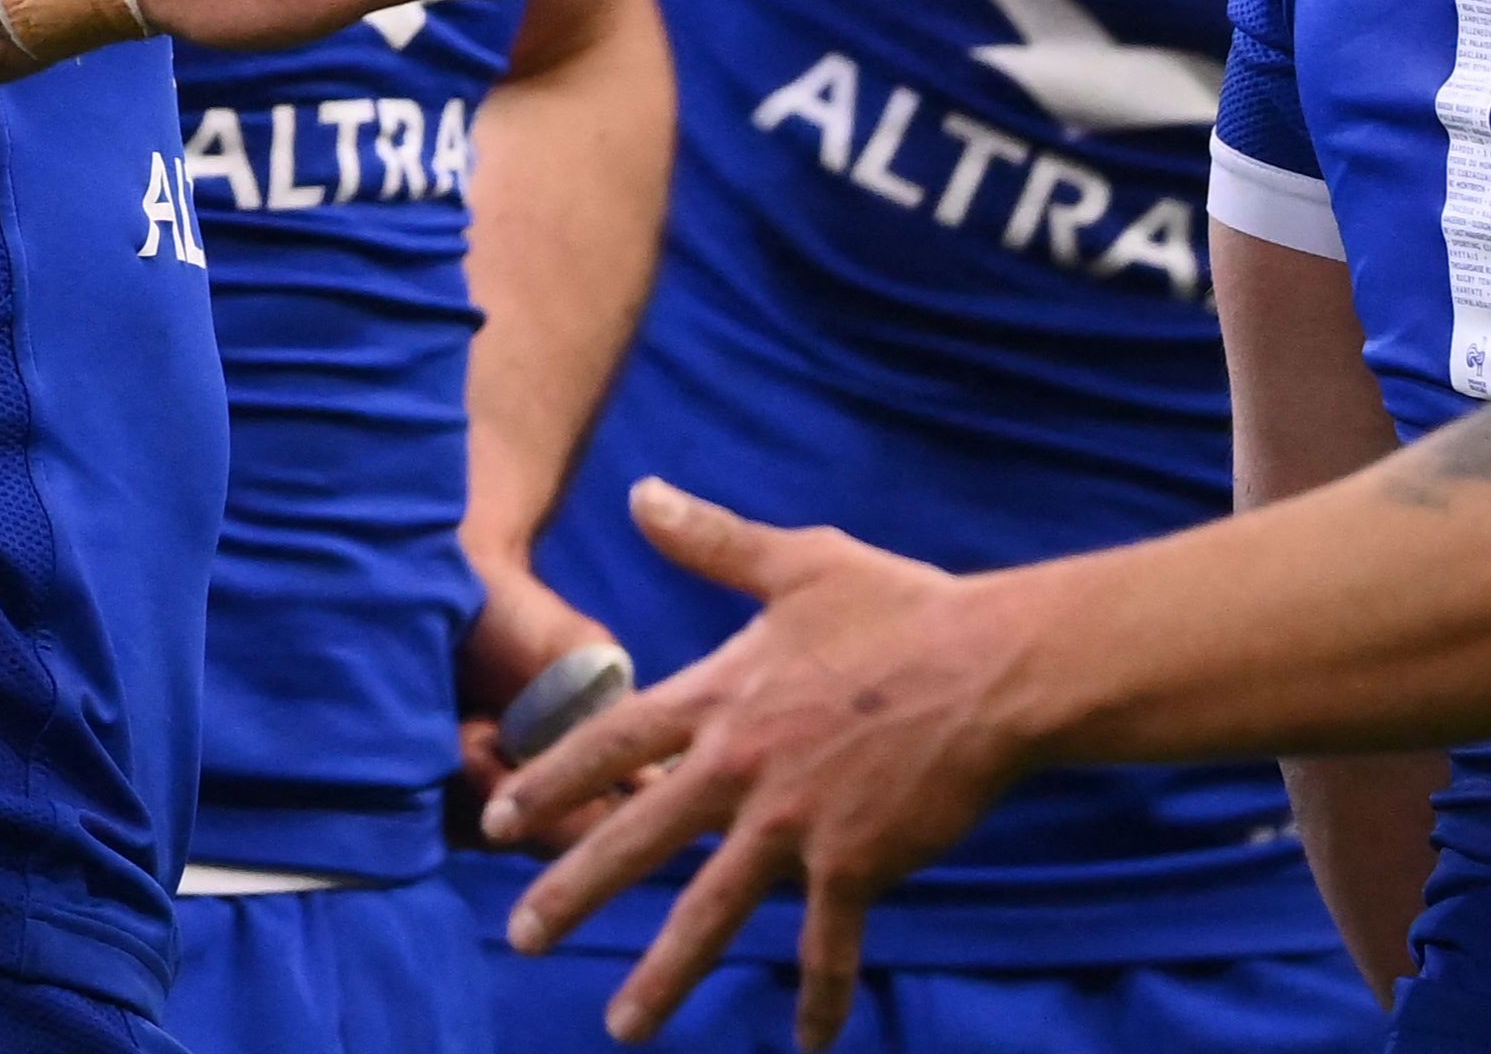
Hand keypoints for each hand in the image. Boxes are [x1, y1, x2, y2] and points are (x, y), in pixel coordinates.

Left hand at [488, 480, 1030, 1048]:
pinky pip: (830, 948)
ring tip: (623, 1023)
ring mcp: (797, 822)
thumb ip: (712, 540)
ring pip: (713, 910)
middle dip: (575, 890)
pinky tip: (808, 1047)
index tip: (500, 822)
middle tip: (521, 937)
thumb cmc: (900, 608)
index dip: (551, 780)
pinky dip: (819, 999)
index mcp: (724, 697)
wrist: (991, 666)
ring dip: (665, 972)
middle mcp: (744, 766)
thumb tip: (640, 493)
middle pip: (639, 836)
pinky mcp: (856, 864)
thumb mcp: (798, 562)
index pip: (615, 743)